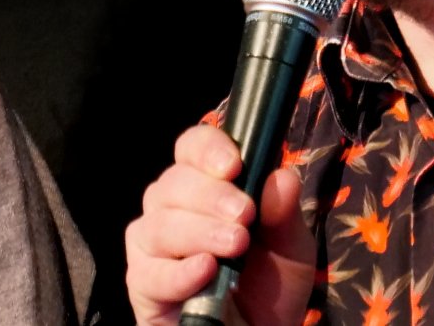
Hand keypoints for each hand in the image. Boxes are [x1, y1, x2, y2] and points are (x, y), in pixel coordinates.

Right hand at [124, 124, 316, 325]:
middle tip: (244, 216)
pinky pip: (149, 272)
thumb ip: (284, 214)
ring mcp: (151, 245)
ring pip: (159, 224)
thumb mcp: (290, 249)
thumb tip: (282, 176)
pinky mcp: (142, 285)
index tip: (233, 165)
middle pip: (173, 183)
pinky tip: (206, 270)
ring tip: (235, 246)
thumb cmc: (269, 286)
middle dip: (211, 196)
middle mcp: (170, 207)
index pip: (191, 147)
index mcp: (205, 185)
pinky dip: (180, 271)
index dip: (207, 149)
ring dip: (199, 232)